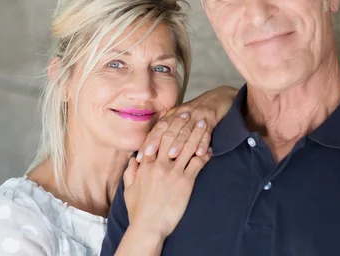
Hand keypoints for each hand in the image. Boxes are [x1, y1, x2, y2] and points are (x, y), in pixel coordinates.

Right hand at [123, 119, 211, 238]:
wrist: (148, 226)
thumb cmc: (138, 210)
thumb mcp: (129, 189)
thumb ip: (130, 172)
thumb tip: (133, 160)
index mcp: (146, 164)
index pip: (157, 138)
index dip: (167, 125)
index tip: (174, 115)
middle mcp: (159, 164)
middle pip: (173, 138)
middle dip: (182, 123)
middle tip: (190, 112)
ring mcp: (173, 172)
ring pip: (187, 147)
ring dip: (197, 134)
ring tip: (204, 124)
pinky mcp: (185, 183)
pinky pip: (197, 164)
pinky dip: (204, 155)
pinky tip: (210, 149)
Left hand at [136, 85, 237, 161]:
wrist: (218, 98)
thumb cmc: (196, 112)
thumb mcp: (180, 118)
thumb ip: (168, 130)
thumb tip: (151, 148)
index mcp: (173, 114)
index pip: (159, 128)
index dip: (149, 141)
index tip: (141, 155)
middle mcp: (183, 113)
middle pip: (170, 129)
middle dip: (159, 143)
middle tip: (151, 156)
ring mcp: (197, 115)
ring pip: (186, 130)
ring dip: (179, 143)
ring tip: (172, 156)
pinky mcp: (211, 118)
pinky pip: (207, 131)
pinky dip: (203, 142)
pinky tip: (200, 153)